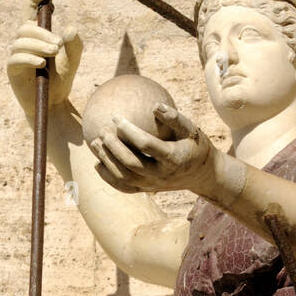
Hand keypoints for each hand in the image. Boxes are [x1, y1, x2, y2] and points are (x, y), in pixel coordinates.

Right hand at [7, 0, 82, 119]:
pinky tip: (41, 63)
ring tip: (54, 52)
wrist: (54, 105)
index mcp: (36, 36)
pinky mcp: (12, 71)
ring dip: (38, 44)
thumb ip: (75, 44)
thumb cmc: (61, 80)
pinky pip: (15, 59)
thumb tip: (70, 29)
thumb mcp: (73, 60)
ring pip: (20, 41)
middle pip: (25, 27)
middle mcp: (23, 43)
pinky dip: (29, 58)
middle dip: (43, 32)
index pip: (29, 11)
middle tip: (60, 44)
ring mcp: (16, 57)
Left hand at [89, 105, 214, 194]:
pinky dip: (108, 177)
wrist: (201, 175)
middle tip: (102, 131)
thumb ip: (175, 118)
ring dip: (107, 161)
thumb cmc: (194, 146)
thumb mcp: (192, 129)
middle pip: (131, 163)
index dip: (129, 131)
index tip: (116, 117)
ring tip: (94, 143)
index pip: (146, 145)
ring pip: (124, 178)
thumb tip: (155, 105)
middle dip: (113, 147)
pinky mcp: (146, 190)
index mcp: (173, 159)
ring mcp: (152, 186)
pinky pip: (124, 187)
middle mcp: (161, 175)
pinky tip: (98, 163)